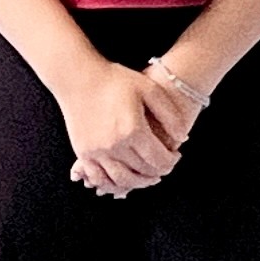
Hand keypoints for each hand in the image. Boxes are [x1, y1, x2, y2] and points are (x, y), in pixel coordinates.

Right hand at [53, 55, 183, 196]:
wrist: (77, 77)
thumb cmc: (114, 79)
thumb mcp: (149, 88)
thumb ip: (169, 114)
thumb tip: (182, 138)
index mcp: (133, 130)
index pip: (159, 159)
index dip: (171, 161)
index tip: (176, 155)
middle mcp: (114, 145)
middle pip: (142, 172)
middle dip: (158, 172)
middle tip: (165, 166)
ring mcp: (96, 151)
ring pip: (121, 179)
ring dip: (138, 183)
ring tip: (148, 177)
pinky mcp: (82, 152)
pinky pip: (99, 177)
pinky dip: (113, 183)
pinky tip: (123, 178)